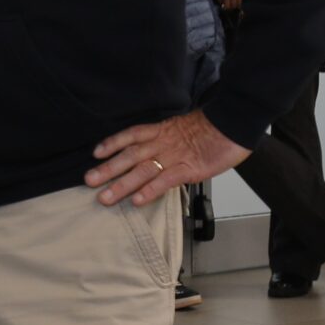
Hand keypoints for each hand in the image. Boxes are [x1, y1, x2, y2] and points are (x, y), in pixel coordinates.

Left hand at [85, 109, 249, 206]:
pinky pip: (166, 180)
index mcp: (162, 131)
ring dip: (122, 185)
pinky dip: (151, 190)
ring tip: (105, 198)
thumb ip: (168, 139)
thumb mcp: (184, 130)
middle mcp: (163, 143)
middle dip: (108, 169)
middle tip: (89, 181)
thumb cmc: (213, 128)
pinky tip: (138, 200)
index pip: (131, 135)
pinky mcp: (190, 169)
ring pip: (142, 170)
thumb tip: (155, 151)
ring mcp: (175, 156)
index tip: (95, 153)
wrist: (235, 123)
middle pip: (130, 156)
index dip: (113, 143)